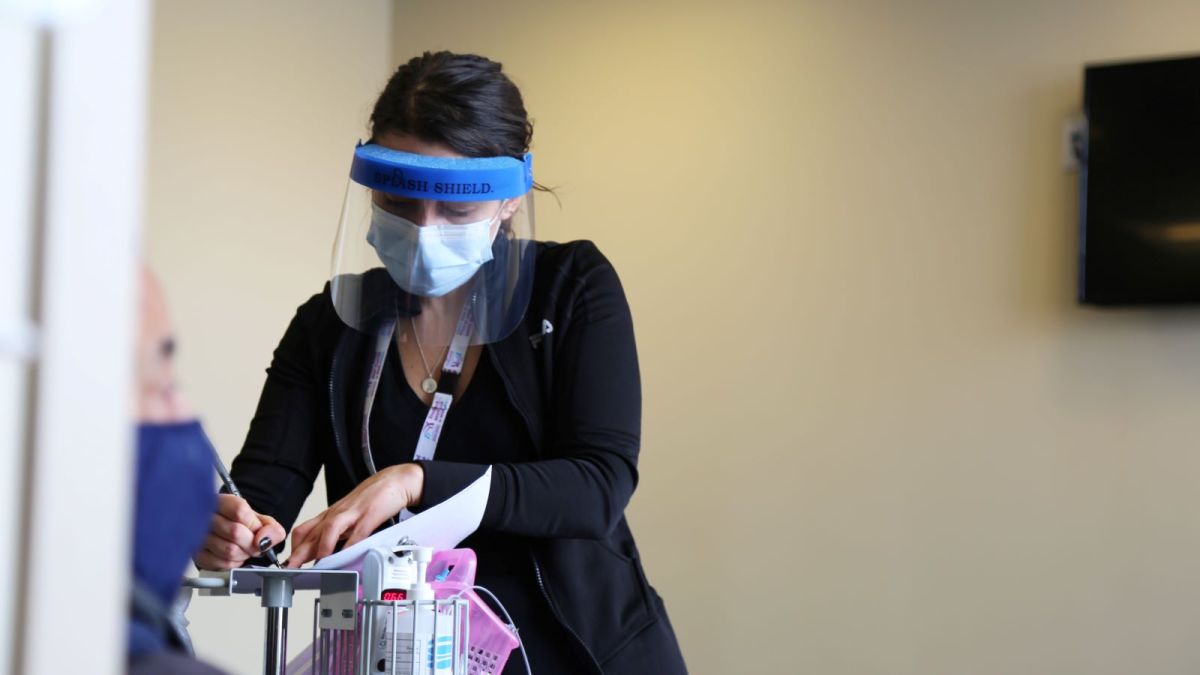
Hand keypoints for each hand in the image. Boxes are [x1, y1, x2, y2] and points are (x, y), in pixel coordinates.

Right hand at [195, 494, 285, 569]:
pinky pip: (221, 563)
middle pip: (235, 533)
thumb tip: (264, 540)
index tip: (258, 531)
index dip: (254, 526)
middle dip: (252, 543)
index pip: (240, 512)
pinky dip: (234, 563)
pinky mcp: (197, 554)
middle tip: (254, 544)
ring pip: (229, 550)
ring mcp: (198, 536)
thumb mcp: (261, 520)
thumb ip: (271, 528)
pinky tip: (234, 556)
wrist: (225, 532)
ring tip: (244, 549)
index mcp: (221, 502)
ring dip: (244, 554)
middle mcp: (205, 517)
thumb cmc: (240, 525)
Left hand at [286, 463, 423, 567]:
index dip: (293, 548)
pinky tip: (345, 558)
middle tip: (290, 569)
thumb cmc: (373, 499)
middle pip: (311, 531)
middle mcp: (337, 513)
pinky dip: (349, 547)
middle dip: (298, 552)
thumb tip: (326, 555)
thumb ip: (339, 535)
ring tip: (318, 566)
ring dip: (321, 548)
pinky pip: (357, 533)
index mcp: (331, 515)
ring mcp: (353, 513)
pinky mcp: (370, 515)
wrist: (395, 481)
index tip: (287, 565)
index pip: (305, 530)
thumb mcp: (350, 517)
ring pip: (329, 529)